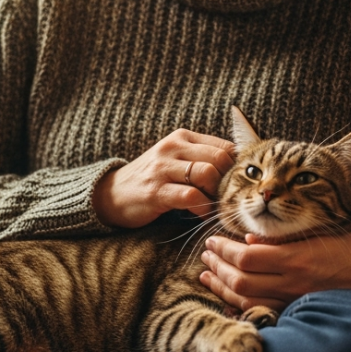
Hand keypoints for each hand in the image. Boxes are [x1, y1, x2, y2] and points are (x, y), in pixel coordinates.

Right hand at [93, 129, 235, 228]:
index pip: (224, 145)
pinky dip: (202, 208)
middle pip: (219, 158)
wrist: (111, 194)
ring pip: (206, 174)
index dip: (236, 167)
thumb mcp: (175, 160)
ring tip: (213, 206)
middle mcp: (172, 147)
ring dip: (215, 195)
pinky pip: (191, 196)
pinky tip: (200, 214)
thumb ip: (201, 159)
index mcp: (182, 137)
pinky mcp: (156, 191)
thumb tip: (238, 171)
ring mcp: (162, 168)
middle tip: (225, 197)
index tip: (236, 184)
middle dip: (228, 182)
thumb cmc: (151, 180)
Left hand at [199, 232, 350, 310]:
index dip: (223, 249)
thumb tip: (246, 239)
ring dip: (220, 287)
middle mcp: (291, 284)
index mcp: (295, 259)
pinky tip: (225, 297)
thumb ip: (280, 237)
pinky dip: (237, 306)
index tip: (212, 240)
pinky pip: (258, 313)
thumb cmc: (343, 246)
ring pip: (244, 301)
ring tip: (207, 273)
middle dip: (217, 266)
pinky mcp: (294, 312)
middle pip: (240, 280)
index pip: (246, 257)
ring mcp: (292, 301)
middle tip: (206, 254)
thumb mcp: (315, 232)